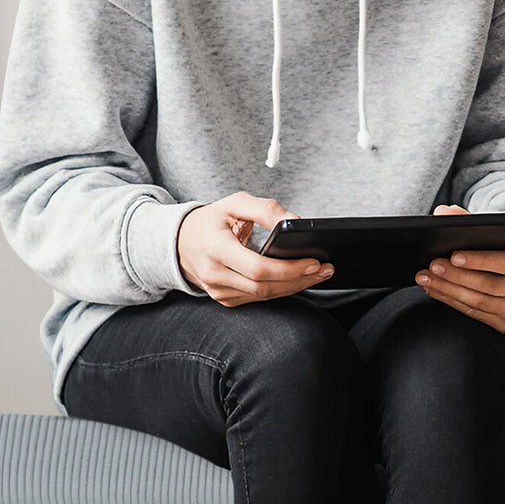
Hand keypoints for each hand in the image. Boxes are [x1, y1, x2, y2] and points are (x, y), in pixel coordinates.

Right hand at [176, 191, 335, 306]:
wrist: (179, 243)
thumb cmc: (209, 221)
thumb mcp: (233, 203)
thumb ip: (265, 209)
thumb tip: (294, 221)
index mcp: (215, 249)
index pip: (258, 268)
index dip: (288, 268)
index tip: (314, 262)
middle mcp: (215, 275)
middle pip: (264, 286)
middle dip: (299, 279)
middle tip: (325, 269)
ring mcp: (219, 291)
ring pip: (263, 296)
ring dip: (293, 287)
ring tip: (317, 274)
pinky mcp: (225, 299)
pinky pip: (257, 298)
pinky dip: (279, 290)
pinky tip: (296, 280)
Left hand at [415, 203, 504, 332]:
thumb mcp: (504, 233)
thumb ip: (473, 221)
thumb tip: (441, 213)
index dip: (480, 260)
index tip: (453, 256)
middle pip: (491, 286)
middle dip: (457, 276)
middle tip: (432, 267)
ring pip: (481, 303)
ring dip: (450, 291)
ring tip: (427, 279)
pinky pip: (476, 314)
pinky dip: (453, 302)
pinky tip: (437, 290)